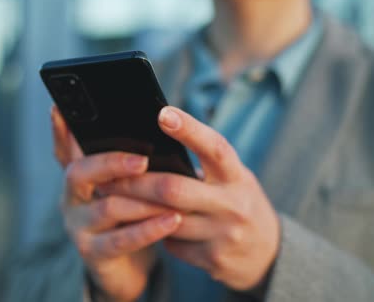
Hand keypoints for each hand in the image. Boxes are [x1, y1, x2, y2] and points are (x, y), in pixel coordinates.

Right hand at [51, 107, 182, 300]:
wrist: (127, 269)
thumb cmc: (130, 218)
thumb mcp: (126, 188)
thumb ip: (129, 165)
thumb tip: (156, 128)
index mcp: (80, 178)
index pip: (65, 149)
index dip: (59, 131)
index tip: (59, 108)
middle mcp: (71, 199)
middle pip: (79, 172)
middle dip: (111, 163)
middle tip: (143, 161)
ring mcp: (78, 226)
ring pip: (106, 206)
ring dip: (141, 201)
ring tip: (170, 197)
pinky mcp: (92, 253)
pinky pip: (120, 240)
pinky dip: (148, 229)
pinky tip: (172, 221)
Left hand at [102, 106, 279, 290]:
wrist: (267, 254)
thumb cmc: (236, 202)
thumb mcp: (231, 178)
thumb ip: (203, 165)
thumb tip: (152, 143)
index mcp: (237, 176)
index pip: (215, 148)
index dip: (189, 130)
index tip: (162, 113)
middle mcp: (234, 205)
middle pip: (173, 189)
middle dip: (135, 183)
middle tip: (107, 176)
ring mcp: (224, 235)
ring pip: (165, 220)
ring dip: (134, 209)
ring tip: (109, 197)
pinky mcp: (213, 260)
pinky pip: (171, 244)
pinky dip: (154, 232)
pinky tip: (143, 225)